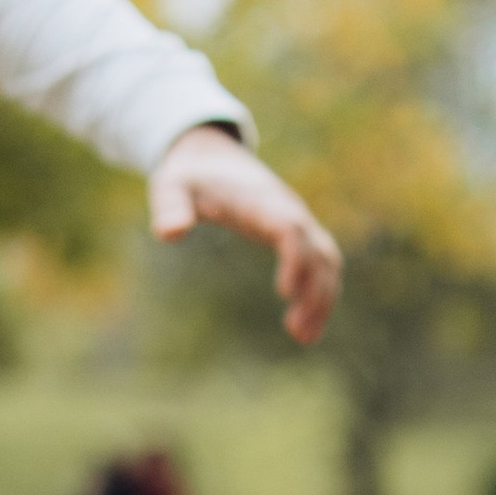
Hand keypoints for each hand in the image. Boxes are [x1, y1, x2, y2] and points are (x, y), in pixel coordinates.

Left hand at [149, 126, 341, 346]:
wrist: (210, 156)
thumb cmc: (189, 176)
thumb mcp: (170, 186)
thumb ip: (170, 207)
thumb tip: (168, 234)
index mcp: (260, 201)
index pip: (289, 227)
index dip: (294, 258)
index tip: (284, 294)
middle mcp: (286, 210)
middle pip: (317, 249)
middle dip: (314, 290)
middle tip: (296, 332)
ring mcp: (296, 221)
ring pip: (326, 259)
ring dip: (323, 298)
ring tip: (303, 338)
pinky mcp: (296, 233)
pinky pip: (320, 263)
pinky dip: (320, 293)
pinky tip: (304, 327)